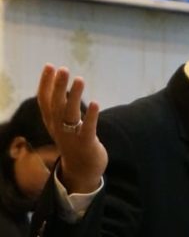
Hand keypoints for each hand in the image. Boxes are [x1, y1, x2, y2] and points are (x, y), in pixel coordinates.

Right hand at [38, 63, 107, 192]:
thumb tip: (58, 82)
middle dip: (58, 86)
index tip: (49, 66)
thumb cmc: (73, 142)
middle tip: (63, 69)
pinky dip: (91, 116)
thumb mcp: (60, 124)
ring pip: (70, 114)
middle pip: (56, 105)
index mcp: (52, 122)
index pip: (44, 100)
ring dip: (74, 97)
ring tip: (79, 80)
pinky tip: (95, 103)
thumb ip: (59, 106)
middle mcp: (59, 128)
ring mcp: (72, 136)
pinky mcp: (86, 143)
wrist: (82, 170)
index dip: (45, 83)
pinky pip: (88, 129)